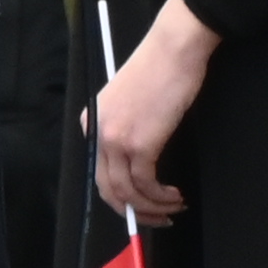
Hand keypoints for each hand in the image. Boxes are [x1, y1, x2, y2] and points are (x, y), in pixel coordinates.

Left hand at [91, 0, 217, 223]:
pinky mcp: (140, 144)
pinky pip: (146, 183)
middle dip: (135, 211)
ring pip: (128, 191)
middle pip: (110, 188)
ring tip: (173, 207)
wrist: (174, 50)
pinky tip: (175, 195)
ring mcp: (116, 140)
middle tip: (158, 218)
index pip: (100, 172)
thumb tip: (139, 160)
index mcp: (92, 123)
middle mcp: (98, 134)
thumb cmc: (161, 69)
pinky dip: (160, 196)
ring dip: (152, 207)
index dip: (121, 196)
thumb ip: (126, 128)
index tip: (142, 204)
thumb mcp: (131, 102)